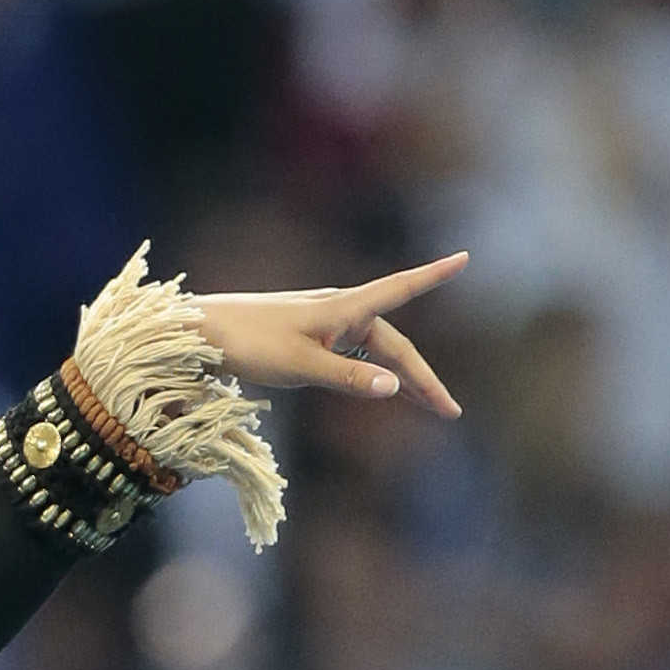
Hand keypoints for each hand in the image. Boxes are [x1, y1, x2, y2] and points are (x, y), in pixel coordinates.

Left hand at [190, 253, 466, 415]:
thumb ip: (347, 378)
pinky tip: (382, 387)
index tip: (465, 258)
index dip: (433, 276)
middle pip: (394, 344)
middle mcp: (341, 311)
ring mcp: (326, 324)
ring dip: (402, 378)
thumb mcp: (301, 367)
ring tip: (428, 406)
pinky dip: (374, 373)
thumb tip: (394, 388)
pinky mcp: (310, 338)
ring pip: (376, 352)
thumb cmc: (250, 345)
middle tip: (449, 410)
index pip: (400, 289)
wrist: (204, 334)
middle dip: (423, 377)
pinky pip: (355, 356)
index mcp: (345, 309)